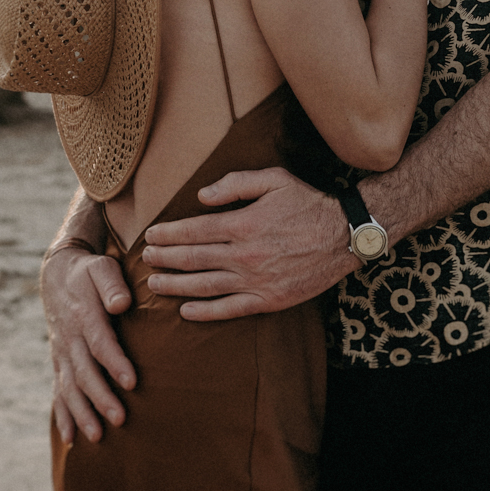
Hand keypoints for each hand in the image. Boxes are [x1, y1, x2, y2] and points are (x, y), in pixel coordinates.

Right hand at [40, 245, 136, 442]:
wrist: (57, 274)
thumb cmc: (89, 272)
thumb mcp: (102, 268)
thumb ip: (112, 284)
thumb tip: (122, 304)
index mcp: (83, 315)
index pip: (100, 343)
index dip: (115, 363)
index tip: (132, 382)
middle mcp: (70, 338)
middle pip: (85, 372)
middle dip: (101, 397)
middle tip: (120, 419)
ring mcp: (62, 353)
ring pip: (70, 388)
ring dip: (82, 413)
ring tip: (97, 436)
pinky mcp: (59, 362)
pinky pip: (58, 391)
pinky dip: (63, 416)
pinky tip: (72, 438)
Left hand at [142, 167, 348, 319]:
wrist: (344, 235)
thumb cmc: (308, 203)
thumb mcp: (274, 179)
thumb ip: (235, 183)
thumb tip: (201, 196)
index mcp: (244, 223)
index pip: (195, 230)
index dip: (169, 234)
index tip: (151, 235)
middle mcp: (245, 255)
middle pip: (194, 259)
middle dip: (164, 259)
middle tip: (145, 259)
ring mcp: (256, 281)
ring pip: (205, 286)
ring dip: (176, 285)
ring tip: (155, 284)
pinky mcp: (269, 300)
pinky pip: (230, 310)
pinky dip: (205, 312)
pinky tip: (186, 311)